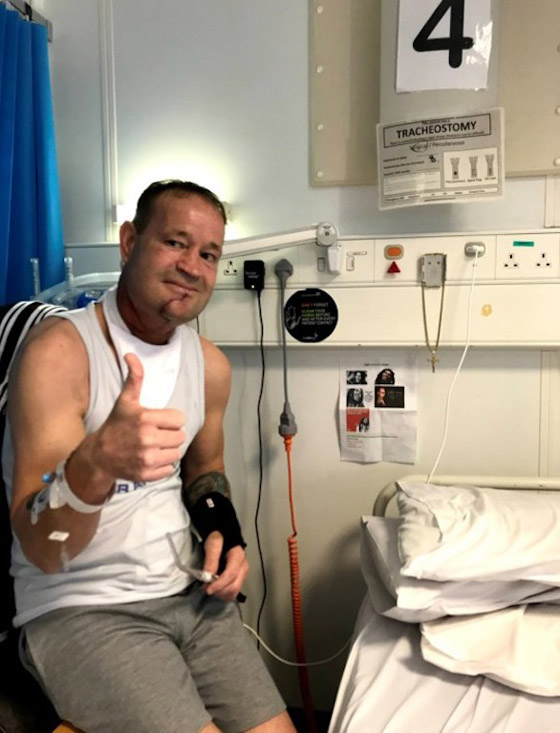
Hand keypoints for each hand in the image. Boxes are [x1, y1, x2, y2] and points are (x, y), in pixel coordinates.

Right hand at [94, 353, 185, 482]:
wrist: (99, 455)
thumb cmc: (115, 425)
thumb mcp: (125, 400)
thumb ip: (134, 378)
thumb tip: (132, 355)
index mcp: (145, 419)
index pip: (179, 420)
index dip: (171, 421)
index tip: (159, 422)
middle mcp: (147, 439)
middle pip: (180, 437)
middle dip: (170, 436)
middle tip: (157, 435)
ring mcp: (147, 458)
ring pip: (176, 453)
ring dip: (168, 451)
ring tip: (154, 447)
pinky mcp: (146, 474)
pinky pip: (169, 469)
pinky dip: (162, 466)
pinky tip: (150, 459)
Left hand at [202, 530, 247, 601]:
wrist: (225, 536)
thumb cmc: (219, 539)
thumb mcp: (213, 544)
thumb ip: (211, 560)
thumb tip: (207, 577)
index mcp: (238, 557)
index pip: (230, 575)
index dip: (219, 585)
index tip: (207, 589)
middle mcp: (244, 568)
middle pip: (234, 586)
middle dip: (220, 591)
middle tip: (206, 588)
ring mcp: (243, 574)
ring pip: (235, 592)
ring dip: (221, 594)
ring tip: (211, 588)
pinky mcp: (239, 579)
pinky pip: (233, 592)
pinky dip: (224, 594)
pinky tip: (217, 588)